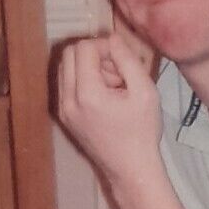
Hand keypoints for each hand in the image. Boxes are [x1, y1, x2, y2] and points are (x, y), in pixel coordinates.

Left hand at [57, 30, 161, 188]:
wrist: (131, 169)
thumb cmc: (143, 132)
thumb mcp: (146, 92)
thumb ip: (128, 60)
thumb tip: (113, 38)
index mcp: (87, 94)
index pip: (83, 48)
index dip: (104, 46)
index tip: (122, 60)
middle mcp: (68, 100)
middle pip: (69, 53)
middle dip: (93, 54)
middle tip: (116, 70)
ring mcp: (63, 110)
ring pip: (66, 67)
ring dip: (87, 66)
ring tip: (112, 84)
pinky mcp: (64, 116)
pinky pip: (66, 84)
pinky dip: (82, 80)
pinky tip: (104, 95)